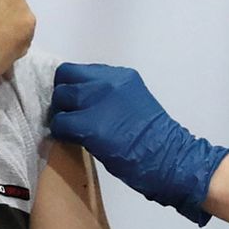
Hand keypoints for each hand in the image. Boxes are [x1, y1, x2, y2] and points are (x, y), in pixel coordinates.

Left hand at [50, 63, 228, 225]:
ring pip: (60, 98)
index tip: (74, 100)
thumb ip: (108, 94)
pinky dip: (61, 132)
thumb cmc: (154, 137)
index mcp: (120, 76)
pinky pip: (60, 123)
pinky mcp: (88, 125)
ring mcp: (96, 101)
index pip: (80, 70)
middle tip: (69, 114)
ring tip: (71, 128)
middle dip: (64, 97)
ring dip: (61, 113)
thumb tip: (83, 100)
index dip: (72, 84)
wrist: (167, 158)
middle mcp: (107, 82)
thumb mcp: (132, 101)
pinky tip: (72, 140)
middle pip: (65, 78)